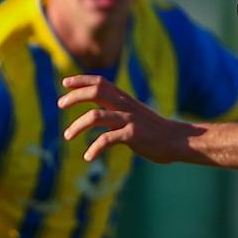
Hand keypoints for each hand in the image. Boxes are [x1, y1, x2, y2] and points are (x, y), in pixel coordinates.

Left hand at [60, 75, 192, 162]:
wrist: (178, 140)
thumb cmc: (154, 130)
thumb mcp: (134, 114)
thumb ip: (117, 111)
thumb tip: (98, 112)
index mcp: (125, 99)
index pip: (100, 82)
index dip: (82, 80)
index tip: (65, 83)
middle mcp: (125, 105)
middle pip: (95, 92)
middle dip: (75, 96)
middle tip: (60, 104)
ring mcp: (128, 119)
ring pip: (96, 116)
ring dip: (77, 126)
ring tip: (67, 136)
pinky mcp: (133, 135)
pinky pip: (107, 140)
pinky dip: (95, 148)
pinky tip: (88, 157)